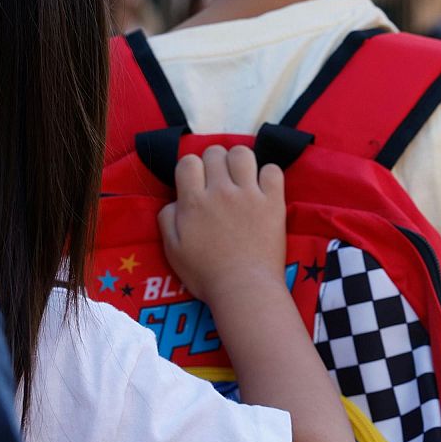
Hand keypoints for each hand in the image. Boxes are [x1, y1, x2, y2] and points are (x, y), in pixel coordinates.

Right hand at [158, 145, 286, 301]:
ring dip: (239, 161)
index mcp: (193, 201)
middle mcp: (221, 191)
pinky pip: (273, 171)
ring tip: (240, 177)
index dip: (190, 168)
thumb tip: (175, 201)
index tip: (196, 183)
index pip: (188, 161)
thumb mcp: (173, 250)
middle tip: (218, 181)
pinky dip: (268, 175)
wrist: (243, 289)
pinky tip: (263, 188)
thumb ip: (167, 219)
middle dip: (213, 162)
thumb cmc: (205, 274)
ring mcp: (249, 194)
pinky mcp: (273, 202)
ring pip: (243, 153)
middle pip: (215, 152)